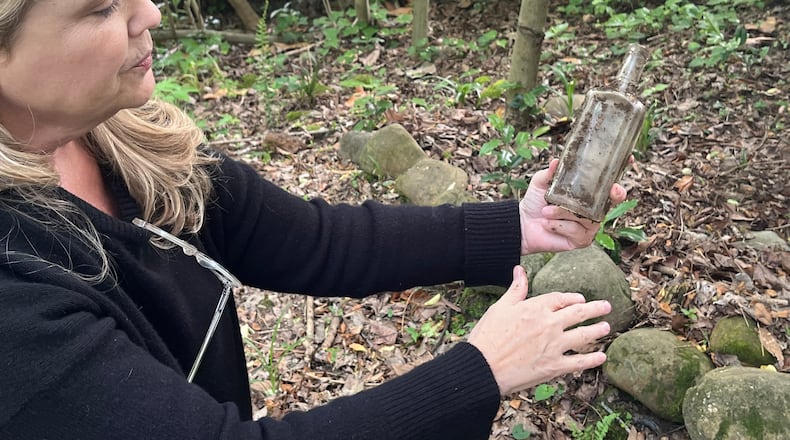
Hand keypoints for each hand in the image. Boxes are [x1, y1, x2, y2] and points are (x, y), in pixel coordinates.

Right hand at [468, 265, 610, 395]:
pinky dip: (591, 360)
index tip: (580, 299)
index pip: (560, 298)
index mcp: (535, 308)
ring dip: (597, 331)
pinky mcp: (554, 366)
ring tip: (606, 327)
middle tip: (606, 306)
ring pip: (583, 335)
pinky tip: (600, 357)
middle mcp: (549, 324)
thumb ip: (516, 290)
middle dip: (594, 309)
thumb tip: (519, 270)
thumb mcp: (500, 307)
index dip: (572, 298)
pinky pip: (578, 362)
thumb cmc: (487, 336)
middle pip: (578, 314)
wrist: (483, 366)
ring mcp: (554, 346)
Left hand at [519, 159, 627, 253]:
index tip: (630, 158)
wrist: (523, 225)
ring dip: (564, 212)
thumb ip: (550, 173)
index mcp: (587, 194)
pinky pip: (577, 231)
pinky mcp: (582, 240)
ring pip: (588, 217)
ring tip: (547, 211)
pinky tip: (548, 224)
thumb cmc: (536, 203)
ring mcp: (590, 226)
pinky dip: (559, 225)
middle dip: (615, 194)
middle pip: (612, 201)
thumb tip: (557, 161)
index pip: (608, 182)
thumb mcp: (541, 183)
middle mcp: (593, 210)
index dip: (621, 171)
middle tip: (613, 190)